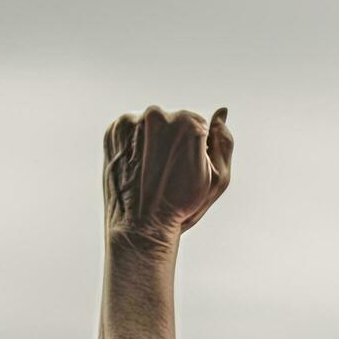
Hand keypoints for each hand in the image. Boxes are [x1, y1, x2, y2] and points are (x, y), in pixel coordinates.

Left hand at [103, 105, 232, 245]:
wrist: (140, 226)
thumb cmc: (183, 205)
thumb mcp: (218, 177)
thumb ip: (224, 141)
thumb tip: (222, 112)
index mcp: (187, 123)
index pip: (198, 125)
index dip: (195, 150)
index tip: (186, 170)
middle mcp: (157, 115)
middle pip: (173, 121)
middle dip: (173, 142)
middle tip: (168, 173)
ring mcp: (132, 121)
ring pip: (151, 125)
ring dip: (153, 141)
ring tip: (151, 171)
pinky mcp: (113, 130)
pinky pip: (131, 130)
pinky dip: (135, 145)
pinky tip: (138, 166)